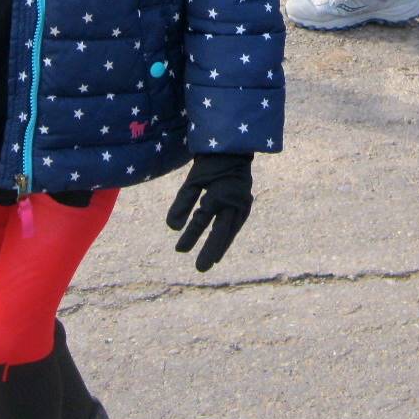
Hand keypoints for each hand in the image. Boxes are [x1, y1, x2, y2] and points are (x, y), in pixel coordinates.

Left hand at [166, 153, 252, 271]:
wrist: (233, 149)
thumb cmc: (209, 164)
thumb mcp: (193, 181)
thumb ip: (182, 204)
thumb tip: (172, 228)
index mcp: (219, 193)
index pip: (201, 220)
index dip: (190, 236)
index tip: (179, 250)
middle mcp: (234, 201)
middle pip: (221, 231)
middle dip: (210, 250)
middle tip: (200, 269)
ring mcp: (243, 203)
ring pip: (230, 230)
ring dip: (220, 246)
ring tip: (211, 261)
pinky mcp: (246, 204)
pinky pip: (235, 225)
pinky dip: (227, 236)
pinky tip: (221, 247)